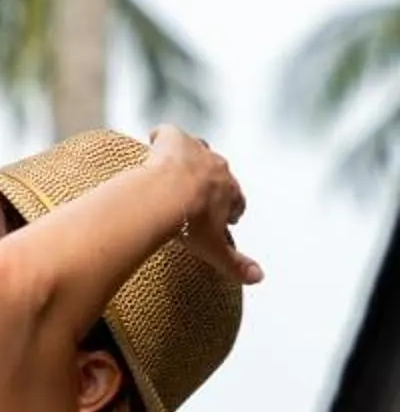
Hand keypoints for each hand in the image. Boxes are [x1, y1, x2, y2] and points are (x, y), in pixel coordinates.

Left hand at [146, 125, 262, 284]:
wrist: (164, 196)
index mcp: (230, 191)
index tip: (226, 217)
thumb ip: (236, 264)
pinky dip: (161, 138)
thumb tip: (259, 278)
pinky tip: (153, 143)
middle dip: (212, 185)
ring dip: (190, 160)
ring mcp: (195, 150)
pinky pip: (168, 133)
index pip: (238, 200)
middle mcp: (217, 167)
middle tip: (197, 199)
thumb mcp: (213, 248)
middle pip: (220, 174)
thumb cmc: (189, 223)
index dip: (232, 209)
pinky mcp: (173, 139)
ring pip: (198, 150)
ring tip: (176, 173)